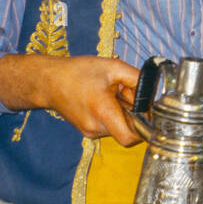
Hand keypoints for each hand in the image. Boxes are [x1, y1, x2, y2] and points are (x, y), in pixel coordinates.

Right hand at [0, 54, 142, 146]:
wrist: (48, 81)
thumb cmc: (79, 72)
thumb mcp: (113, 67)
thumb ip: (137, 79)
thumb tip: (154, 90)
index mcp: (103, 112)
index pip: (131, 137)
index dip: (144, 127)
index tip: (145, 110)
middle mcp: (96, 127)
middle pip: (127, 131)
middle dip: (133, 115)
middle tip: (126, 94)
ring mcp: (90, 131)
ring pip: (118, 129)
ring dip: (123, 114)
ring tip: (113, 94)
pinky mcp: (87, 131)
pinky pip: (108, 127)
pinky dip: (113, 116)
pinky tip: (105, 99)